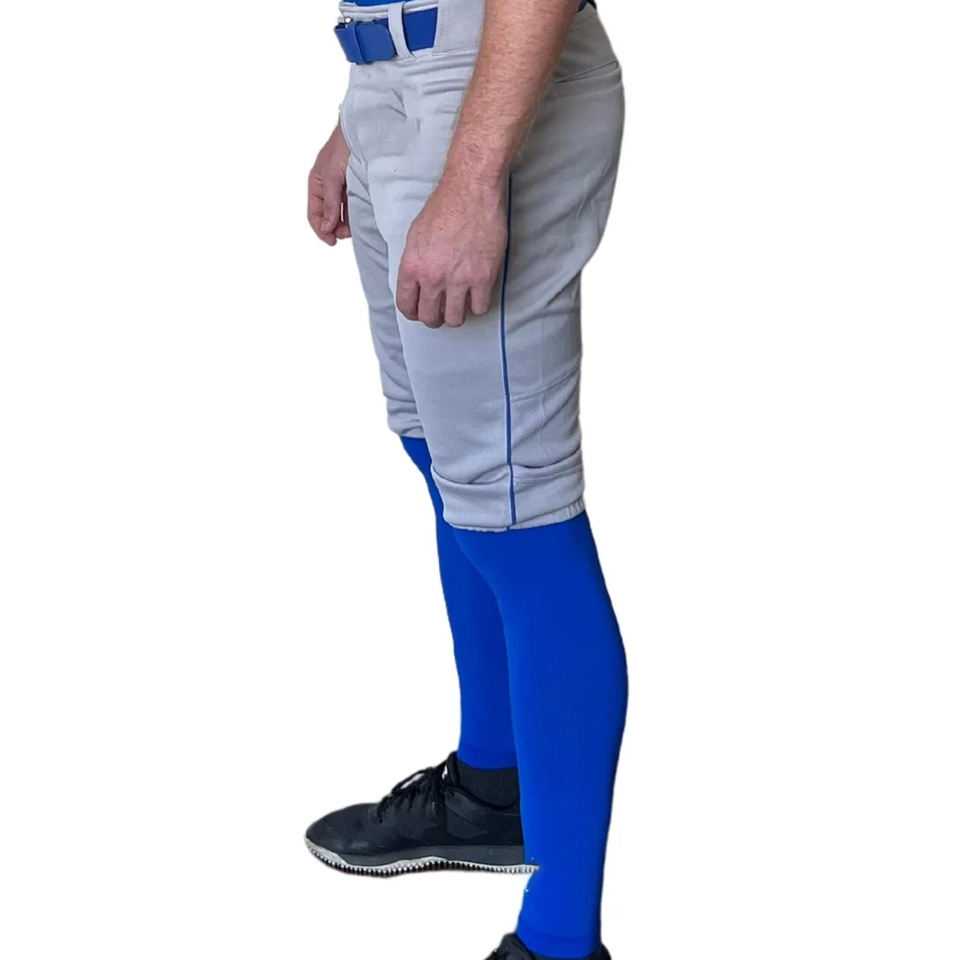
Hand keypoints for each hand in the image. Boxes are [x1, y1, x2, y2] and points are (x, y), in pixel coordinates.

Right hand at [307, 123, 350, 245]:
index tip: (332, 242)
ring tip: (354, 227)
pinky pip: (352, 206)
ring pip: (341, 213)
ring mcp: (341, 188)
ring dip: (345, 223)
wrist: (363, 130)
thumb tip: (326, 227)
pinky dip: (355, 214)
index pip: (314, 214)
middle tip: (346, 234)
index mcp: (316, 184)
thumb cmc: (342, 146)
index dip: (321, 230)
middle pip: (328, 217)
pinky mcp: (355, 187)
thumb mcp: (333, 176)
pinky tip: (360, 217)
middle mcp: (328, 188)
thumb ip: (331, 203)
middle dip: (335, 228)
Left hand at [396, 175, 507, 327]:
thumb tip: (417, 283)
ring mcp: (459, 280)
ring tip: (460, 305)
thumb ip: (415, 263)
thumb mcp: (415, 236)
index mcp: (412, 266)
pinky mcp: (483, 278)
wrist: (471, 192)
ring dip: (456, 315)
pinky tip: (477, 295)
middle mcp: (433, 277)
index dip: (413, 313)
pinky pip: (479, 308)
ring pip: (455, 319)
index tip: (419, 312)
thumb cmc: (445, 207)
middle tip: (441, 312)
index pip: (406, 305)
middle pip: (430, 317)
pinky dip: (478, 305)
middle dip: (434, 318)